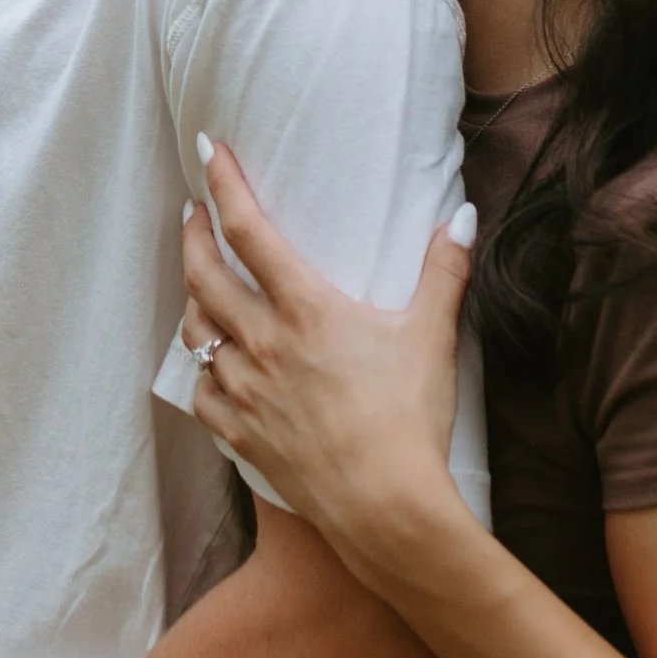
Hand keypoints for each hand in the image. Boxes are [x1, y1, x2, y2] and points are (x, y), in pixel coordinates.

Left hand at [182, 143, 476, 586]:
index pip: (248, 231)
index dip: (223, 185)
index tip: (207, 152)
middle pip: (204, 276)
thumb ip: (445, 271)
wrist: (385, 505)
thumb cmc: (410, 419)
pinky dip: (203, 371)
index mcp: (305, 308)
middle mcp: (263, 343)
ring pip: (196, 332)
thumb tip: (463, 217)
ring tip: (202, 285)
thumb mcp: (432, 336)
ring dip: (193, 300)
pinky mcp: (242, 434)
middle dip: (192, 236)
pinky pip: (203, 392)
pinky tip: (213, 366)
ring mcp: (246, 391)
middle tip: (193, 215)